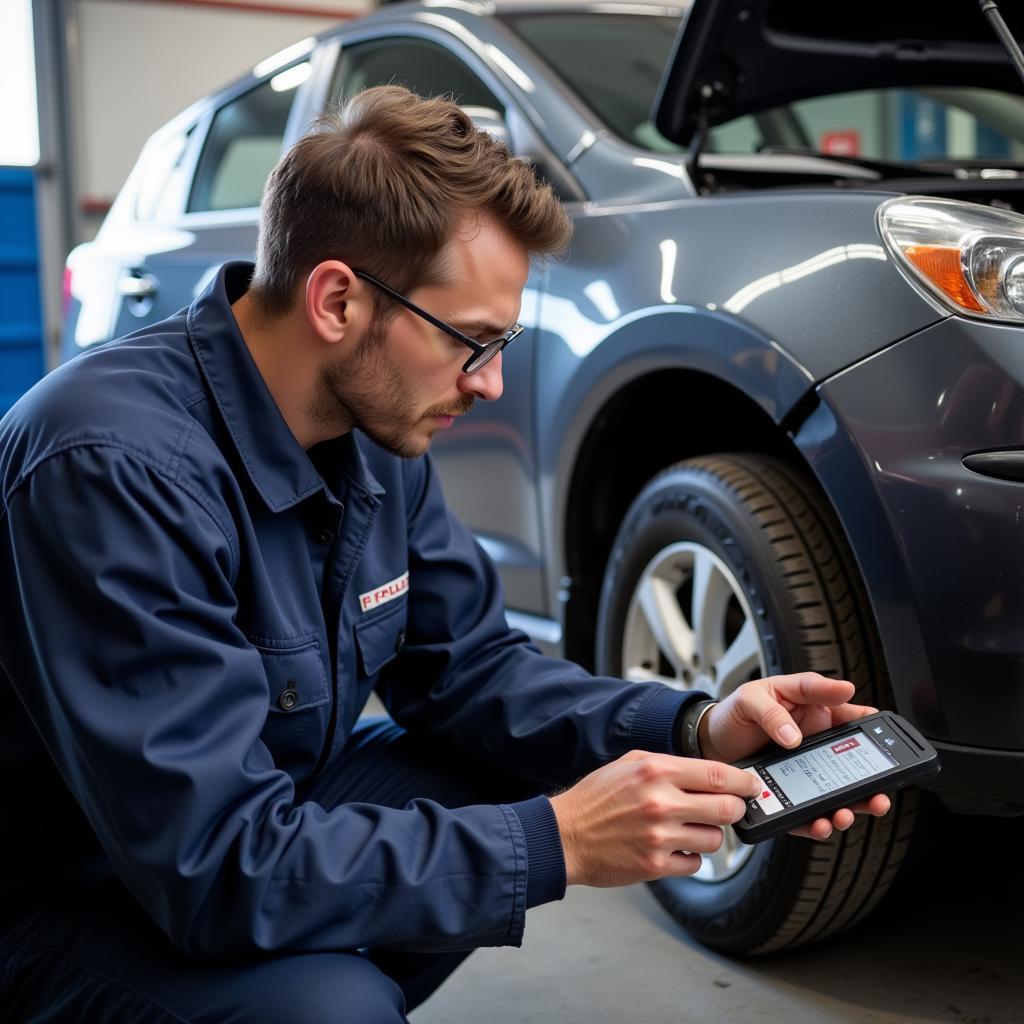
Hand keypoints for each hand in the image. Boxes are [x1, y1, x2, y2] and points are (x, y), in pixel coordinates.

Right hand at [548, 750, 761, 886]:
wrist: (565, 835)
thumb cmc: (596, 798)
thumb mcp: (629, 762)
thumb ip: (669, 763)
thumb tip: (709, 772)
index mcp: (656, 771)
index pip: (718, 774)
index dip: (743, 781)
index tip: (752, 786)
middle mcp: (661, 802)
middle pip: (727, 808)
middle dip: (735, 809)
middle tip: (730, 809)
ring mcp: (659, 836)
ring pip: (715, 839)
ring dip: (710, 834)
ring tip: (690, 828)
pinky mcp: (655, 865)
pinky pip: (695, 863)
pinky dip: (691, 856)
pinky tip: (674, 847)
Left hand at [698, 672, 891, 839]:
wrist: (708, 742)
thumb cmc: (734, 713)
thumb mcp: (752, 697)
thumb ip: (776, 711)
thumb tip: (797, 733)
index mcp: (814, 712)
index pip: (852, 718)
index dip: (872, 731)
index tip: (886, 745)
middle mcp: (815, 744)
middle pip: (853, 765)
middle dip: (870, 784)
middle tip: (878, 796)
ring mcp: (805, 771)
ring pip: (837, 793)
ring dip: (848, 808)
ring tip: (846, 815)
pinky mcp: (789, 793)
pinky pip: (809, 811)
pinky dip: (817, 822)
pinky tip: (820, 823)